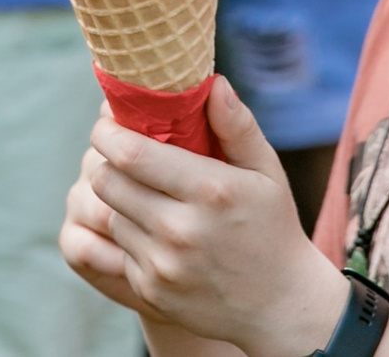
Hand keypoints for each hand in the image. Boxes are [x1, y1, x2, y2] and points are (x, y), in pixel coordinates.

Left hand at [71, 81, 346, 354]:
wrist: (282, 307)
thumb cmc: (273, 229)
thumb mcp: (266, 173)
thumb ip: (237, 126)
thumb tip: (212, 82)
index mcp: (210, 191)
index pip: (130, 152)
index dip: (107, 132)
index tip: (109, 122)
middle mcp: (181, 229)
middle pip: (107, 181)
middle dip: (106, 160)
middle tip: (120, 151)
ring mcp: (163, 264)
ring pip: (110, 213)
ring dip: (119, 198)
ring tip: (143, 191)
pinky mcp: (150, 291)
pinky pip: (118, 249)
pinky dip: (129, 234)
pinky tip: (154, 230)